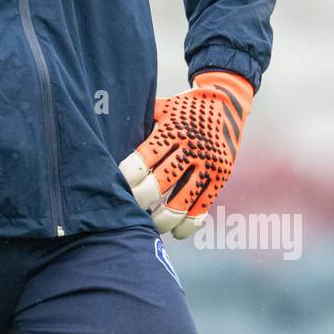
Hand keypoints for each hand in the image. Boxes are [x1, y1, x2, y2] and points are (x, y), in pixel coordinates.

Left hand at [119, 70, 253, 238]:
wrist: (228, 101)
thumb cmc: (184, 107)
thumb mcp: (162, 106)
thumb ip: (140, 119)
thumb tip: (105, 127)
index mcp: (171, 131)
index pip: (143, 160)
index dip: (127, 178)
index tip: (115, 188)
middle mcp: (190, 149)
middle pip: (160, 183)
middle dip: (140, 200)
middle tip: (127, 209)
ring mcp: (207, 165)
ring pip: (181, 201)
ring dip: (162, 218)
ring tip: (149, 225)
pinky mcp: (220, 177)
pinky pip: (203, 206)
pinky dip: (189, 224)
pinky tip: (176, 232)